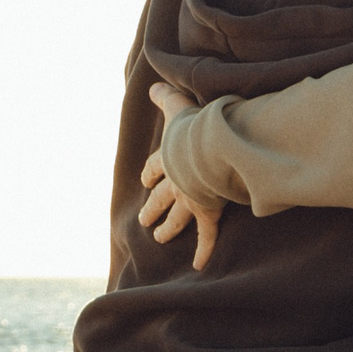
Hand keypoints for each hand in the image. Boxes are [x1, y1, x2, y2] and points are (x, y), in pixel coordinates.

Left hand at [138, 82, 220, 269]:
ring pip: (177, 218)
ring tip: (161, 237)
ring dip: (168, 228)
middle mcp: (177, 182)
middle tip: (144, 219)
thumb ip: (167, 98)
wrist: (208, 149)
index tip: (145, 179)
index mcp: (169, 158)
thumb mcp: (178, 107)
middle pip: (160, 198)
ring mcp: (192, 199)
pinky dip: (203, 251)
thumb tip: (153, 85)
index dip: (150, 173)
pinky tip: (198, 266)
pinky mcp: (208, 212)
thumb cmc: (195, 128)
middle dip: (152, 208)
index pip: (155, 166)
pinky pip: (206, 236)